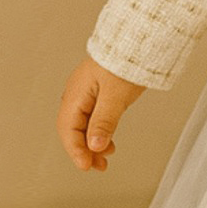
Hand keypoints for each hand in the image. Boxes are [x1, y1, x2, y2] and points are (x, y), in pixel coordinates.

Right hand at [57, 56, 145, 171]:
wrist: (138, 40)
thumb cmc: (125, 61)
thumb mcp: (116, 95)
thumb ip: (104, 121)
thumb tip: (94, 145)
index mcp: (75, 94)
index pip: (68, 129)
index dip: (76, 150)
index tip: (86, 166)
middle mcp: (77, 95)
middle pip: (73, 130)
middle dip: (83, 151)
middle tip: (97, 167)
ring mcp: (88, 94)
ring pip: (84, 126)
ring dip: (92, 144)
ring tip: (104, 160)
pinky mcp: (100, 94)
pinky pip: (94, 119)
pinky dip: (100, 133)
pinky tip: (108, 143)